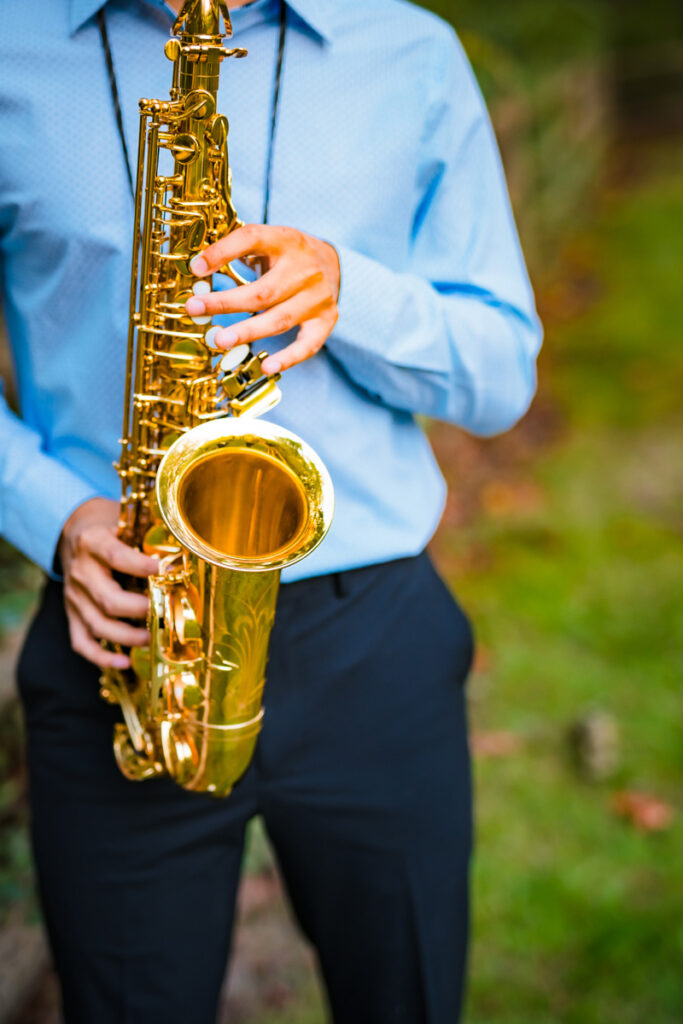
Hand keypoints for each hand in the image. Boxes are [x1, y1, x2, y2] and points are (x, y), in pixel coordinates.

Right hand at [58, 498, 157, 669]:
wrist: (72, 531)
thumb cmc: (109, 525)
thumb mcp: (126, 518)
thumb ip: (149, 533)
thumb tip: (188, 546)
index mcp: (93, 542)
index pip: (117, 557)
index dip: (144, 567)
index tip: (170, 573)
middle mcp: (80, 571)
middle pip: (108, 600)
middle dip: (141, 611)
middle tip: (166, 613)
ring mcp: (73, 597)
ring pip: (97, 625)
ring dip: (129, 638)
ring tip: (154, 639)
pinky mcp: (72, 615)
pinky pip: (82, 642)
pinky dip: (101, 657)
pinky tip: (124, 662)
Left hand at [185, 225, 339, 374]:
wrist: (333, 262)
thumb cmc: (288, 255)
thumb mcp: (267, 241)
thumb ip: (237, 249)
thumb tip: (196, 268)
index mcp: (286, 240)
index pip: (252, 239)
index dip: (222, 252)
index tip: (196, 268)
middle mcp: (305, 268)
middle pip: (263, 291)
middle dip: (226, 303)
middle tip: (195, 310)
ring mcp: (318, 296)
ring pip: (279, 319)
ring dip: (248, 332)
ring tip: (220, 341)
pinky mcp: (327, 319)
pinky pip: (308, 344)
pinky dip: (288, 358)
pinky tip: (267, 367)